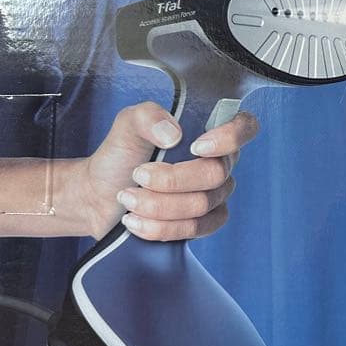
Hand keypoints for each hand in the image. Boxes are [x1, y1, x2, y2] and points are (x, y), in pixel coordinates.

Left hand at [78, 101, 258, 240]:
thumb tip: (174, 135)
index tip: (196, 147)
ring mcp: (215, 195)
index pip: (245, 127)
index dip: (230, 138)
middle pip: (216, 173)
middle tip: (138, 175)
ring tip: (127, 198)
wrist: (100, 194)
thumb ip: (148, 117)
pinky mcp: (204, 223)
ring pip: (201, 204)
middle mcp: (219, 163)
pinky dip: (161, 227)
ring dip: (158, 204)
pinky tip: (135, 221)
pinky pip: (195, 228)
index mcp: (209, 132)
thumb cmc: (121, 155)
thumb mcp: (127, 126)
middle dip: (171, 179)